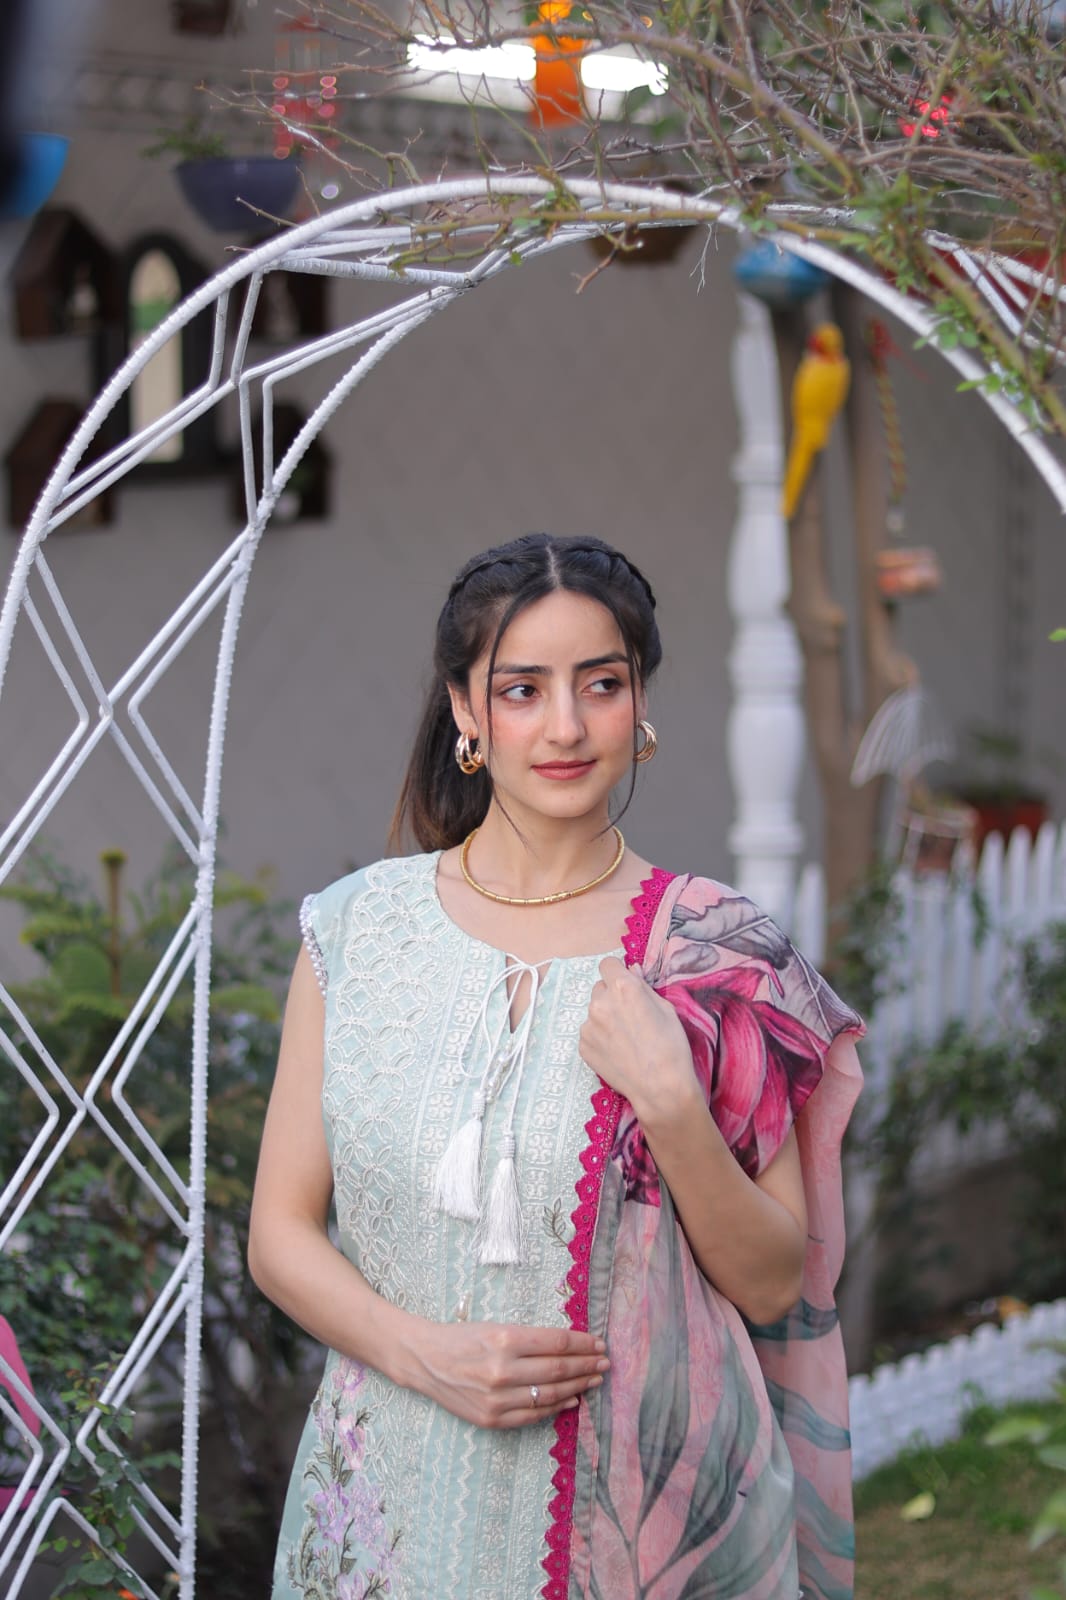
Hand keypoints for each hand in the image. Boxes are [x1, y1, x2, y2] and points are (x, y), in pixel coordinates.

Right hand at [408, 1320, 608, 1428]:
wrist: (425, 1361)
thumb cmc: (463, 1338)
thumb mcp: (497, 1326)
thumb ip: (531, 1340)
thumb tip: (569, 1349)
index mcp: (505, 1339)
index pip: (557, 1344)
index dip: (583, 1345)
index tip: (600, 1344)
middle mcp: (503, 1370)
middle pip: (558, 1370)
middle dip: (587, 1366)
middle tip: (605, 1363)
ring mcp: (497, 1399)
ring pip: (550, 1394)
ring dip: (578, 1387)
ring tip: (594, 1380)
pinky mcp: (491, 1419)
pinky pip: (533, 1416)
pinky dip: (556, 1407)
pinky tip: (571, 1400)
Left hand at [579, 955, 694, 1117]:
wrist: (660, 1088)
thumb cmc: (671, 1046)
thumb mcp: (666, 1009)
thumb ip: (643, 987)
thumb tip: (631, 970)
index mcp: (623, 987)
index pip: (608, 964)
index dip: (617, 973)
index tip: (624, 984)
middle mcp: (600, 1002)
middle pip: (600, 988)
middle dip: (611, 996)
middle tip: (629, 1016)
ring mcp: (588, 1025)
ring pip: (594, 1011)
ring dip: (605, 1018)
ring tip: (625, 1038)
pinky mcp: (583, 1046)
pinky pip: (590, 1033)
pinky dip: (600, 1038)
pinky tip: (617, 1052)